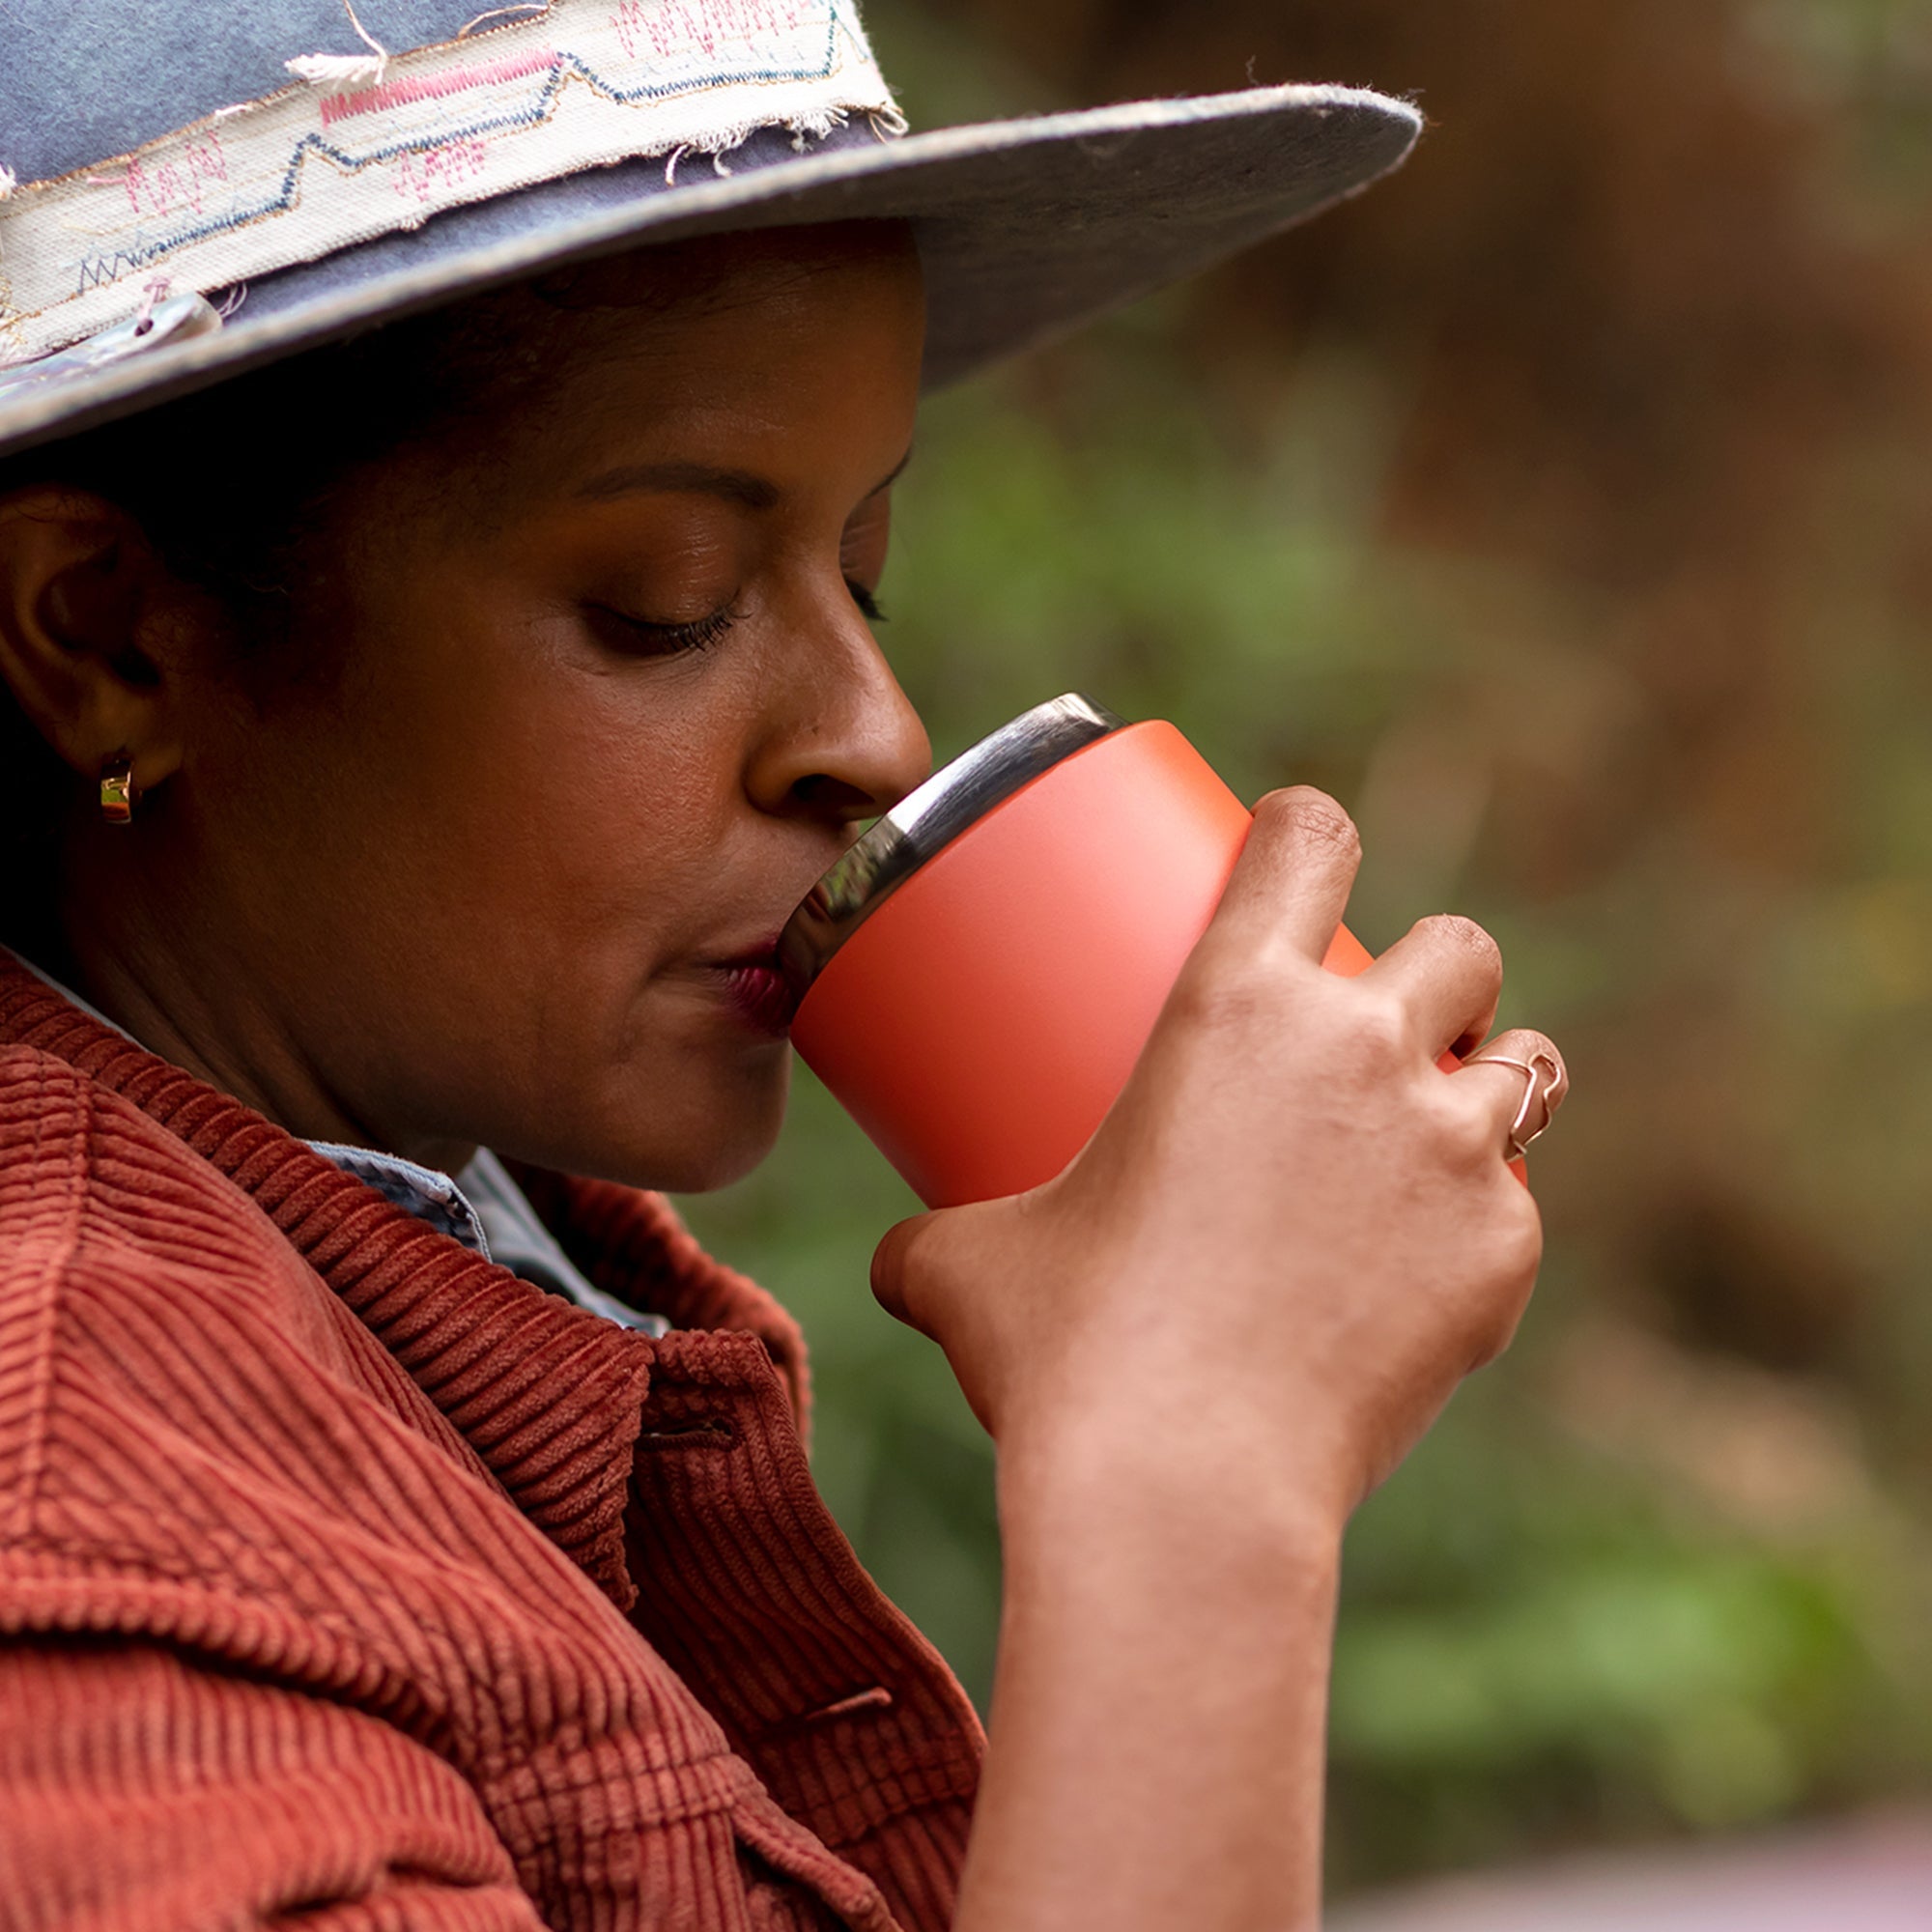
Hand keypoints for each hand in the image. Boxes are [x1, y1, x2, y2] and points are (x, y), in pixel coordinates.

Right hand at [871, 786, 1567, 1523]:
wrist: (1184, 1487)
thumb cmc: (1063, 1355)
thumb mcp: (971, 1265)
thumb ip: (936, 1239)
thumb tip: (894, 1259)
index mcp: (1232, 1001)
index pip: (1310, 841)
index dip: (1309, 831)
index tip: (1302, 856)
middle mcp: (1360, 1046)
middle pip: (1455, 943)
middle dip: (1431, 971)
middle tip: (1381, 1030)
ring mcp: (1446, 1146)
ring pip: (1523, 1063)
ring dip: (1487, 1079)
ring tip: (1439, 1131)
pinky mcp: (1500, 1248)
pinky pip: (1515, 1205)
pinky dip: (1478, 1224)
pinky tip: (1428, 1270)